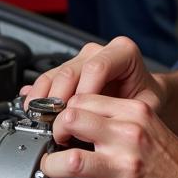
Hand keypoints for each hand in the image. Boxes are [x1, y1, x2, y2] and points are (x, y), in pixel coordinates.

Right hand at [22, 36, 163, 110]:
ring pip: (55, 74)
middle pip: (71, 71)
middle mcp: (98, 51)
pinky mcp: (66, 70)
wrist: (143, 95)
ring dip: (44, 99)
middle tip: (56, 123)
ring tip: (41, 120)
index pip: (98, 67)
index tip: (81, 115)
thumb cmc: (146, 99)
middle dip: (60, 99)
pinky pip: (46, 79)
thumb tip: (103, 125)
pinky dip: (37, 95)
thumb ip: (127, 113)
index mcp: (122, 51)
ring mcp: (81, 59)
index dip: (86, 92)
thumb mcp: (146, 106)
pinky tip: (30, 108)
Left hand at [41, 93, 177, 177]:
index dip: (64, 113)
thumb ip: (117, 121)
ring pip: (69, 160)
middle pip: (69, 120)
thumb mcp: (149, 128)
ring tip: (57, 175)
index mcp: (134, 113)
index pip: (82, 99)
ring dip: (54, 169)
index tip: (61, 127)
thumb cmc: (175, 166)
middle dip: (53, 135)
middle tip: (55, 148)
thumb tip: (77, 121)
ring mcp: (126, 168)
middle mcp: (129, 136)